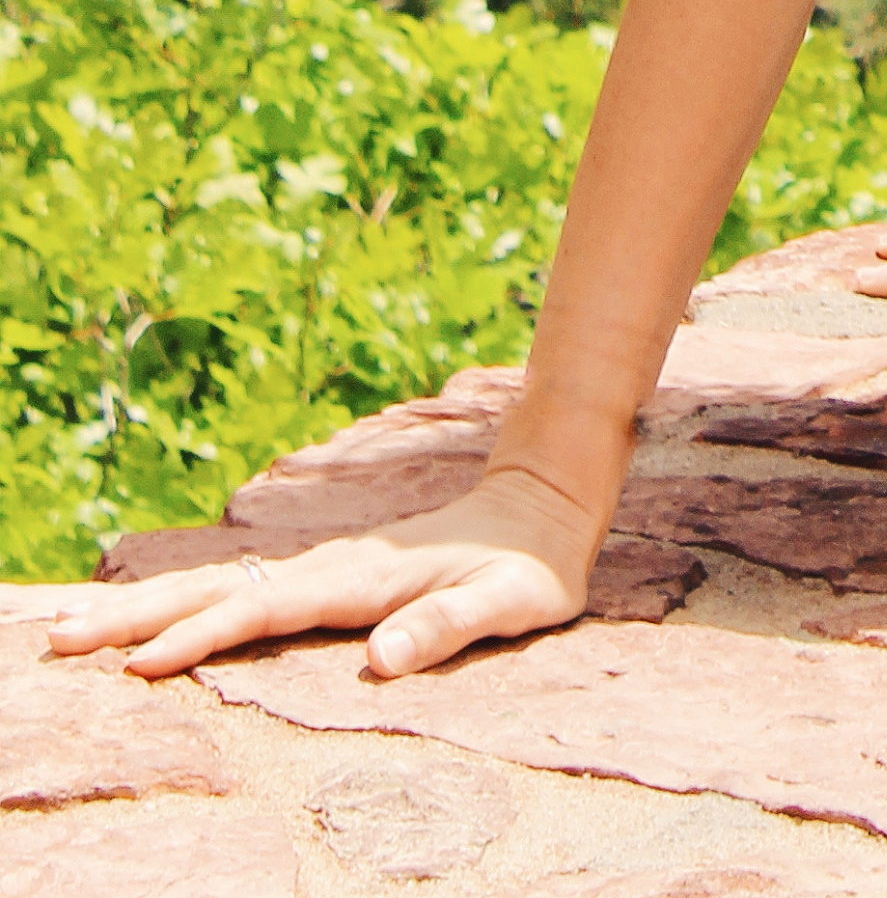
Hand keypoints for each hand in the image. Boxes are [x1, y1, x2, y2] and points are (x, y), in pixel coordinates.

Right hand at [47, 464, 597, 683]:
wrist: (542, 506)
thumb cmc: (527, 569)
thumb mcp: (507, 603)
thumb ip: (449, 624)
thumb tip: (384, 657)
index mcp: (357, 582)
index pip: (261, 613)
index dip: (200, 638)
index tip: (139, 664)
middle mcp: (326, 572)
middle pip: (216, 592)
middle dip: (137, 615)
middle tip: (61, 638)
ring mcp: (320, 572)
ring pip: (217, 589)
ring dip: (146, 607)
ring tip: (75, 628)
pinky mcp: (323, 580)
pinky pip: (238, 594)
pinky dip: (183, 605)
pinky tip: (149, 620)